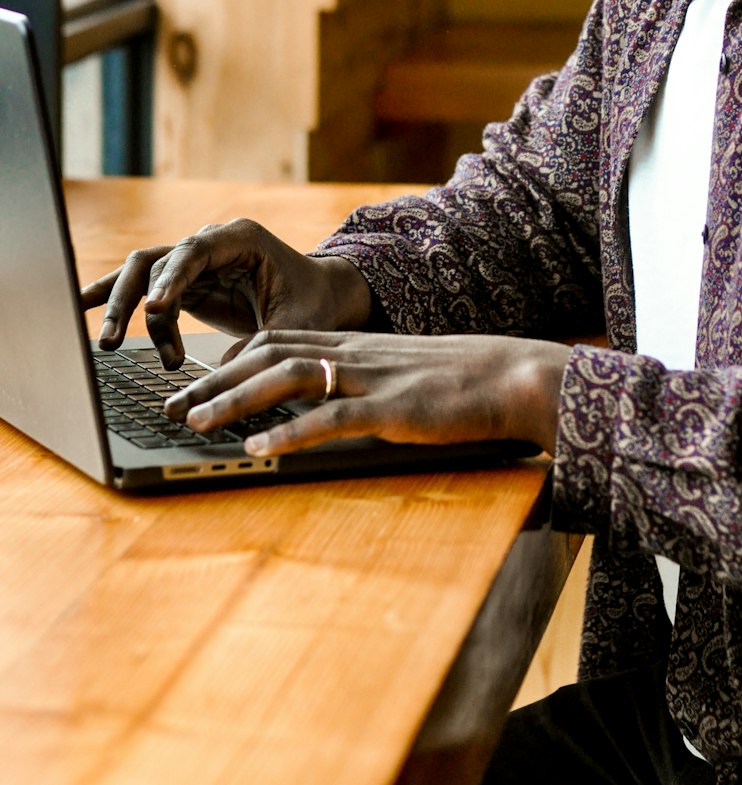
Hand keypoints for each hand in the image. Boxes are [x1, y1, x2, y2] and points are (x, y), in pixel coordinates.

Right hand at [80, 219, 372, 368]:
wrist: (325, 297)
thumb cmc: (316, 306)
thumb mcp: (295, 325)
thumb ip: (259, 345)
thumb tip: (219, 376)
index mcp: (241, 239)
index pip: (193, 252)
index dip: (171, 279)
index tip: (156, 308)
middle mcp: (211, 243)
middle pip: (155, 261)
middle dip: (131, 298)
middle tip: (116, 339)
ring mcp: (194, 261)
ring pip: (143, 274)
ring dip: (123, 307)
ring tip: (111, 344)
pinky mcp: (186, 283)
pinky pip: (145, 287)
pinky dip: (115, 297)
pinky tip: (81, 309)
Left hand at [163, 329, 571, 456]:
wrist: (515, 375)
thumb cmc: (464, 382)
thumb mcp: (402, 375)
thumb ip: (361, 385)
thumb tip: (323, 409)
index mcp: (355, 345)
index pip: (277, 341)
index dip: (230, 361)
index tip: (194, 384)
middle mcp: (354, 354)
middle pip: (269, 355)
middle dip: (215, 380)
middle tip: (172, 407)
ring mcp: (372, 379)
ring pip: (288, 380)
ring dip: (235, 402)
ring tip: (196, 423)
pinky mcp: (393, 410)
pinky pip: (331, 420)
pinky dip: (289, 436)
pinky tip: (259, 452)